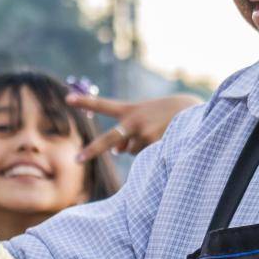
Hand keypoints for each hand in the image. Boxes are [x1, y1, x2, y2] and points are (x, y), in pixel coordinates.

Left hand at [68, 92, 202, 162]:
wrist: (191, 112)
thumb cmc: (163, 113)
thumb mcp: (143, 116)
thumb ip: (126, 132)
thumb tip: (116, 151)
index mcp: (129, 110)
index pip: (104, 105)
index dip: (85, 102)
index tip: (67, 98)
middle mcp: (134, 122)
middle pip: (109, 140)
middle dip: (92, 150)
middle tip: (76, 159)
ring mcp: (145, 134)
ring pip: (131, 151)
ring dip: (139, 147)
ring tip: (156, 134)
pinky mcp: (156, 145)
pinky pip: (144, 156)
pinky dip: (150, 152)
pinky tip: (162, 141)